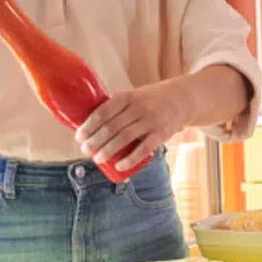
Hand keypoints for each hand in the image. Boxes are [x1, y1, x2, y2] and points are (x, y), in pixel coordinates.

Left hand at [74, 79, 190, 172]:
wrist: (182, 98)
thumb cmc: (151, 99)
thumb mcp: (134, 95)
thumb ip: (117, 108)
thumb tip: (91, 124)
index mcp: (127, 96)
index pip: (102, 112)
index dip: (88, 126)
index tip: (79, 137)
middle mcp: (138, 107)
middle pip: (111, 127)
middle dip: (94, 141)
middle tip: (85, 150)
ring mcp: (151, 121)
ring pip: (124, 138)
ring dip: (107, 151)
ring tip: (97, 158)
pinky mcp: (162, 134)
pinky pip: (144, 149)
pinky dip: (130, 159)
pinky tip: (119, 166)